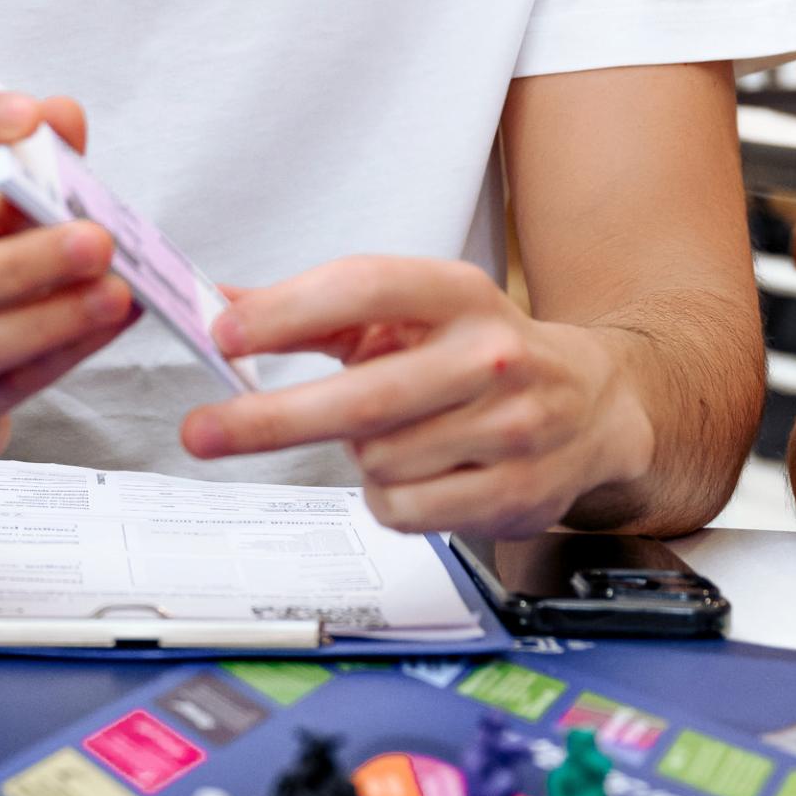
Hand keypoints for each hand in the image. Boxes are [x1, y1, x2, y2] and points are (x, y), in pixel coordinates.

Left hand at [181, 256, 650, 534]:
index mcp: (458, 293)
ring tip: (392, 437)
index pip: (364, 287)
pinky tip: (419, 473)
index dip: (288, 311)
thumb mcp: (406, 313)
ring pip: (377, 460)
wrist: (593, 402)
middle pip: (361, 396)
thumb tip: (219, 301)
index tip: (223, 333)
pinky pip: (405, 508)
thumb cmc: (476, 352)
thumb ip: (313, 309)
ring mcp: (511, 426)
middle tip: (201, 432)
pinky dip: (389, 498)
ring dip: (359, 457)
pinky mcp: (516, 490)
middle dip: (268, 419)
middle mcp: (490, 354)